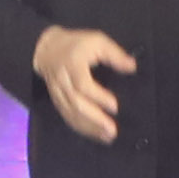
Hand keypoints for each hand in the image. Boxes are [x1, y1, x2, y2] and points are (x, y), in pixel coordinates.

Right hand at [29, 25, 135, 141]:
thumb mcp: (97, 41)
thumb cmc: (76, 45)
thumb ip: (115, 54)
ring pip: (71, 114)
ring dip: (90, 127)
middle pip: (76, 103)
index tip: (114, 106)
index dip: (98, 97)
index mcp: (73, 64)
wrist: (46, 49)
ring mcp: (58, 93)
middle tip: (112, 130)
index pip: (83, 85)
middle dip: (95, 119)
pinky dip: (82, 128)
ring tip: (108, 136)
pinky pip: (68, 117)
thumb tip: (132, 67)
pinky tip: (96, 134)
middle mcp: (63, 81)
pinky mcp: (57, 101)